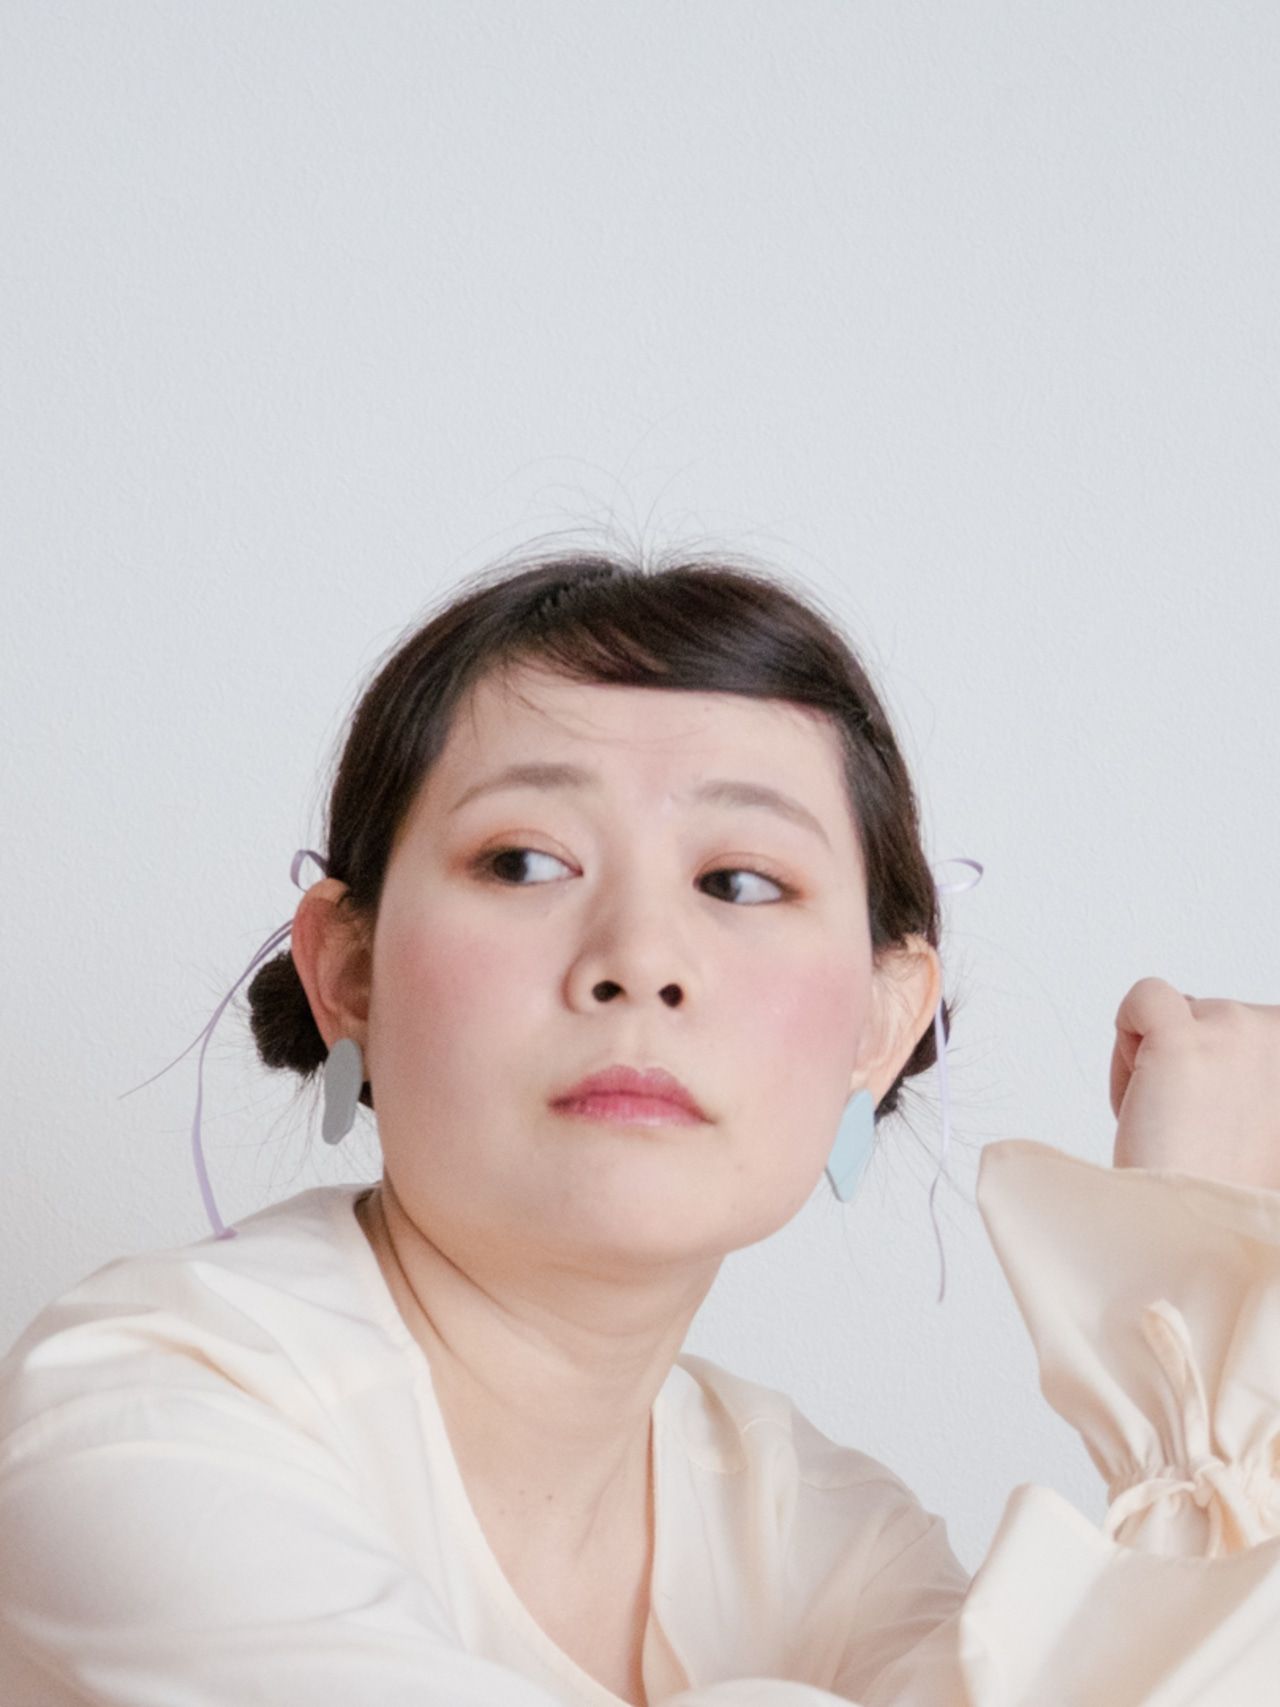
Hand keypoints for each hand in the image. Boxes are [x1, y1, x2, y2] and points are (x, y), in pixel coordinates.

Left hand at [1110, 977, 1279, 1189]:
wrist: (1198, 1235)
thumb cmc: (1224, 1187)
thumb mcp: (1266, 1125)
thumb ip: (1255, 1083)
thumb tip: (1224, 1057)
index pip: (1252, 1029)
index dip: (1223, 1072)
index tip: (1220, 1119)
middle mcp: (1279, 1033)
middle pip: (1210, 1013)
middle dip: (1187, 1062)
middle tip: (1190, 1129)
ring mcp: (1235, 1030)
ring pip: (1175, 1009)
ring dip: (1155, 1057)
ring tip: (1169, 1121)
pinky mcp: (1182, 1037)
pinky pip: (1145, 997)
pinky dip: (1128, 1033)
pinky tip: (1139, 1090)